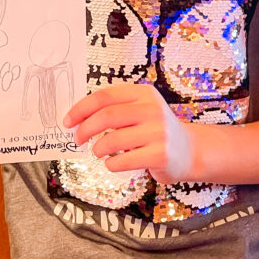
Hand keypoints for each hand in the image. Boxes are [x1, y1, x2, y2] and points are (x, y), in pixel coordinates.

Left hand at [64, 84, 193, 184]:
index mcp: (144, 93)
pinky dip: (111, 164)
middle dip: (85, 129)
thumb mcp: (141, 110)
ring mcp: (158, 132)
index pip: (105, 96)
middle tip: (77, 139)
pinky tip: (113, 163)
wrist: (191, 151)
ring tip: (97, 152)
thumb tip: (78, 117)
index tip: (68, 120)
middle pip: (107, 116)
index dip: (82, 108)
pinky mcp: (160, 154)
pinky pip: (123, 160)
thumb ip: (116, 108)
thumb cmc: (157, 131)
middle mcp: (152, 109)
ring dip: (97, 149)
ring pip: (113, 140)